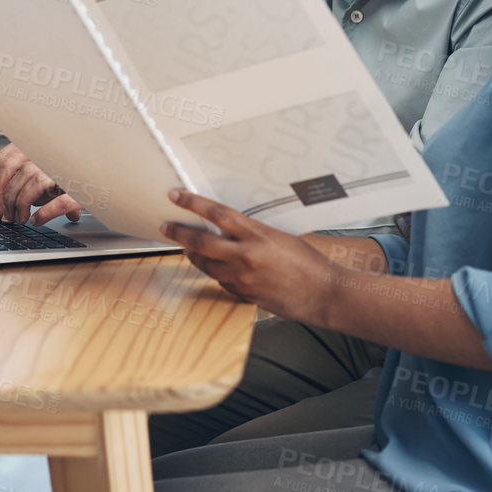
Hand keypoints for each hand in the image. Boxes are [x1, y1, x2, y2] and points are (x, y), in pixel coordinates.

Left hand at [0, 143, 81, 224]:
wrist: (106, 175)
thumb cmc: (74, 171)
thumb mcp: (44, 166)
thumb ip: (23, 175)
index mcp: (36, 144)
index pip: (1, 161)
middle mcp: (48, 152)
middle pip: (11, 173)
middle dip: (2, 198)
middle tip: (3, 216)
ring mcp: (66, 168)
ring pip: (32, 186)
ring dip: (20, 206)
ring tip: (20, 219)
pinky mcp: (82, 187)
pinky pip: (59, 203)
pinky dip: (44, 214)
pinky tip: (37, 220)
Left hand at [163, 190, 342, 325]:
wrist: (325, 294)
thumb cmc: (310, 263)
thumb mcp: (281, 237)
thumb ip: (255, 234)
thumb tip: (234, 229)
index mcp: (257, 235)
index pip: (216, 214)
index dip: (192, 203)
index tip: (175, 195)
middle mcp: (245, 257)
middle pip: (200, 242)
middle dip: (179, 233)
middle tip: (166, 226)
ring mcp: (242, 279)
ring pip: (205, 265)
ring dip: (193, 255)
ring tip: (186, 247)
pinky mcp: (245, 296)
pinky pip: (221, 282)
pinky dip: (215, 273)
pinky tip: (215, 268)